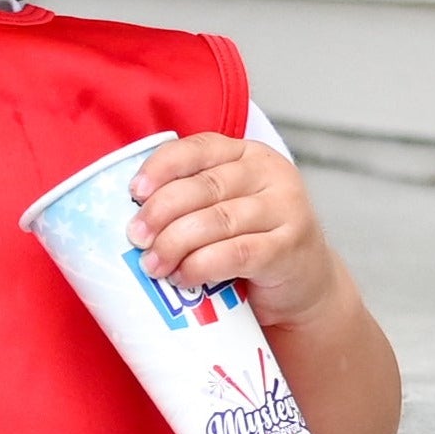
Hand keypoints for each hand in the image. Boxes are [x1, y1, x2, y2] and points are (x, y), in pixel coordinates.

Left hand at [127, 133, 355, 333]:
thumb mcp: (226, 208)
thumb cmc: (251, 242)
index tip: (134, 192)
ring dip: (176, 243)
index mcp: (248, 155)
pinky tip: (184, 277)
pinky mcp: (289, 248)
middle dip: (162, 212)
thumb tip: (133, 216)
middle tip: (135, 237)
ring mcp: (285, 210)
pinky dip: (203, 266)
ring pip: (218, 220)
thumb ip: (192, 202)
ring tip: (153, 264)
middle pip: (204, 187)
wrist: (301, 284)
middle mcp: (270, 175)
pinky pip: (237, 254)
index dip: (162, 167)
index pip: (199, 148)